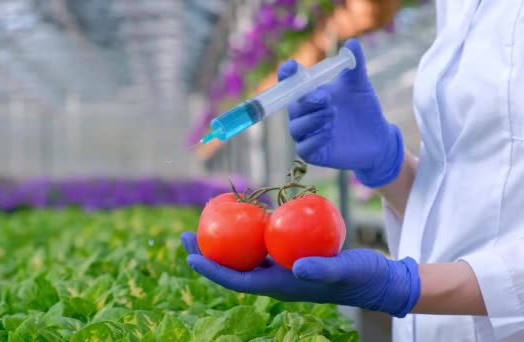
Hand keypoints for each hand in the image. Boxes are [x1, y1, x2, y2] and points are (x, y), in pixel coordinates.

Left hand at [180, 231, 419, 317]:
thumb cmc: (360, 277)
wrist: (376, 279)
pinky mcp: (290, 258)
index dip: (212, 270)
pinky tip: (244, 217)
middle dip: (208, 254)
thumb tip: (295, 267)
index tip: (190, 256)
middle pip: (233, 268)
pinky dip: (248, 233)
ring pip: (244, 256)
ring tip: (206, 224)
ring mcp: (282, 269)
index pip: (238, 280)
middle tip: (185, 235)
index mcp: (281, 286)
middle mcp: (275, 279)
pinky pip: (262, 246)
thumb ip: (321, 269)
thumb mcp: (343, 270)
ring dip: (223, 243)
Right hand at [278, 38, 403, 187]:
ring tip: (332, 114)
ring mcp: (307, 134)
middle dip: (307, 101)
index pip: (290, 83)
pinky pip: (304, 148)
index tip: (293, 67)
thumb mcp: (359, 85)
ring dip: (312, 120)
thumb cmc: (363, 110)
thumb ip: (354, 65)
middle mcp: (304, 114)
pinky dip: (314, 140)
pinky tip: (329, 133)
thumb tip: (352, 44)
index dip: (286, 75)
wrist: (378, 138)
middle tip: (327, 98)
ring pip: (296, 127)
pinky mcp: (314, 153)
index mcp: (309, 95)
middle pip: (292, 106)